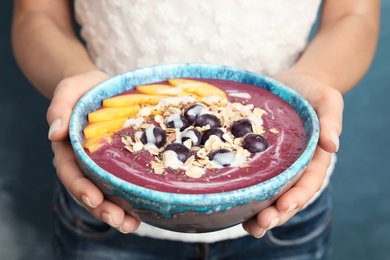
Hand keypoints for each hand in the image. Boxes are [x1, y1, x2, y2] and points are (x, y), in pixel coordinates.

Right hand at [47, 70, 140, 232]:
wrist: (102, 87)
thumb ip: (60, 107)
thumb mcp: (70, 89)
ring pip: (105, 194)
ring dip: (116, 212)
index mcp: (69, 147)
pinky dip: (130, 201)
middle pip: (88, 190)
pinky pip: (122, 185)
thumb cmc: (85, 88)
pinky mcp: (119, 164)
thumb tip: (54, 132)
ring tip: (131, 225)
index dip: (80, 187)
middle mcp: (84, 161)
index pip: (70, 171)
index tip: (94, 198)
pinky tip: (143, 212)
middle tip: (118, 220)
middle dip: (101, 209)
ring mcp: (102, 165)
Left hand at [242, 72, 342, 237]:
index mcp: (314, 158)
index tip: (284, 206)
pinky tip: (234, 206)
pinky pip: (255, 180)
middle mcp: (296, 167)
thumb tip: (334, 145)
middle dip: (276, 213)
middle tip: (260, 225)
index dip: (298, 196)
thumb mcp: (327, 99)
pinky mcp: (260, 160)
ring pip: (271, 195)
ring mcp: (277, 166)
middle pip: (289, 196)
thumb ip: (332, 119)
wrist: (293, 85)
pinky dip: (247, 196)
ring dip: (260, 213)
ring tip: (248, 227)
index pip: (309, 182)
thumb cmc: (312, 92)